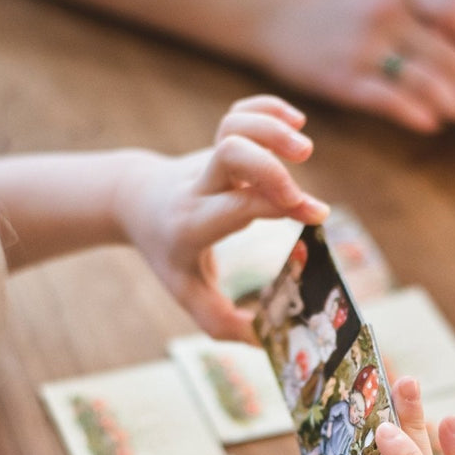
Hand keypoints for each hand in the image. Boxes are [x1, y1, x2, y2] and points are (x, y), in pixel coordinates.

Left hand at [114, 95, 328, 338]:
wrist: (137, 202)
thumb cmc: (169, 252)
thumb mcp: (187, 294)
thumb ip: (223, 324)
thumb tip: (267, 345)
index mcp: (195, 223)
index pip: (238, 207)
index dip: (279, 206)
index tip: (317, 217)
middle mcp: (201, 186)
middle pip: (230, 154)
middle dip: (270, 165)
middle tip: (300, 185)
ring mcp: (209, 160)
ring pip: (235, 127)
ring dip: (272, 129)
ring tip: (304, 147)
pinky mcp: (219, 141)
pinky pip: (241, 112)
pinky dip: (268, 109)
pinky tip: (296, 121)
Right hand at [251, 0, 454, 133]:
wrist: (278, 17)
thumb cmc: (343, 13)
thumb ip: (432, 14)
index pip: (454, 6)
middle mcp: (387, 14)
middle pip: (449, 56)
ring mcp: (366, 48)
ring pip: (424, 79)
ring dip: (452, 101)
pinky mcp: (346, 79)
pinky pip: (389, 99)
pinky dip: (416, 112)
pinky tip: (432, 123)